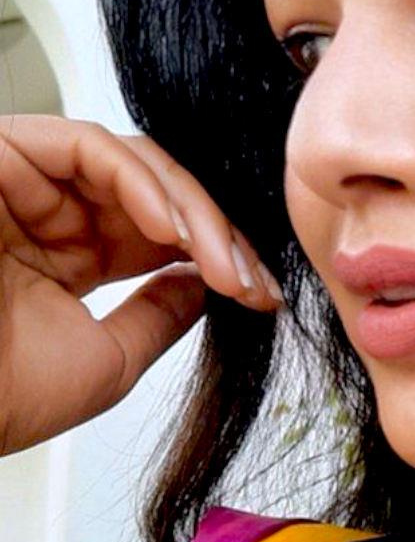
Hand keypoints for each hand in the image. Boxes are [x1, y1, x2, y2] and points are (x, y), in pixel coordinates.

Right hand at [0, 114, 283, 455]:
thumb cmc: (6, 397)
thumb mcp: (111, 359)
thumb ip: (159, 313)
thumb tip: (204, 280)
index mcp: (63, 254)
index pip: (153, 229)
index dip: (215, 254)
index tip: (261, 296)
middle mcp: (43, 212)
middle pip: (150, 189)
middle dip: (214, 232)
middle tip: (250, 280)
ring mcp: (22, 181)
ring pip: (127, 161)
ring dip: (188, 209)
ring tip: (219, 261)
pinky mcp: (1, 156)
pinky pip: (85, 145)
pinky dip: (138, 180)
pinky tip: (171, 229)